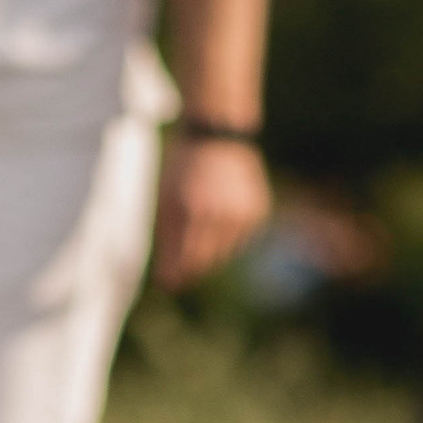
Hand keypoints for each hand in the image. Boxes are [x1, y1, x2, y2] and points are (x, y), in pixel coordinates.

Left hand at [153, 135, 269, 291]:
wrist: (218, 137)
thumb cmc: (183, 170)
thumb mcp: (166, 200)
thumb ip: (166, 240)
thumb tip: (167, 279)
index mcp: (192, 209)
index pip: (183, 259)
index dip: (173, 276)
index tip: (167, 285)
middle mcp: (220, 213)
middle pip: (204, 261)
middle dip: (190, 270)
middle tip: (178, 273)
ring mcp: (242, 213)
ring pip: (223, 254)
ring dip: (208, 253)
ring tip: (196, 232)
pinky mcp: (257, 213)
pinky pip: (238, 240)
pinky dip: (226, 238)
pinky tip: (217, 220)